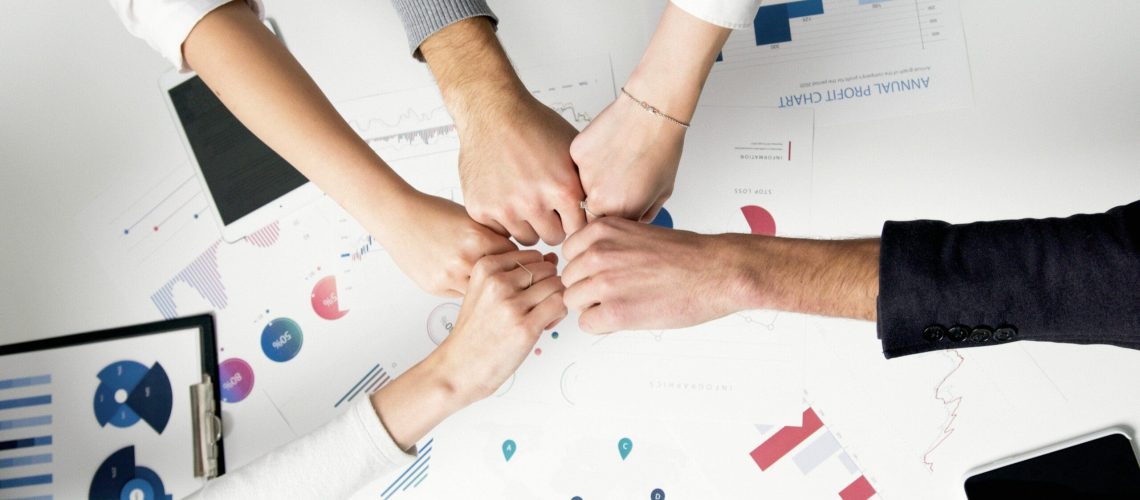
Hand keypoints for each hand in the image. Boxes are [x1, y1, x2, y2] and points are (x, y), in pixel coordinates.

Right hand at [378, 192, 516, 295]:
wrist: (398, 217)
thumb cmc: (432, 212)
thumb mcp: (471, 217)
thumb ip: (493, 235)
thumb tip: (514, 252)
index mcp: (478, 237)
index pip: (515, 257)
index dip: (517, 258)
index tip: (519, 260)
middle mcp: (464, 259)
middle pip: (501, 277)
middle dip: (505, 276)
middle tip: (506, 274)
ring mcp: (449, 276)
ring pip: (482, 291)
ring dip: (485, 286)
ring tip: (485, 278)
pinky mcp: (436, 287)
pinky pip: (462, 295)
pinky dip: (466, 288)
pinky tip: (463, 277)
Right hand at [420, 17, 586, 245]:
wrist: (492, 111)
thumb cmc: (533, 125)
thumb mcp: (573, 151)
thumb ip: (586, 184)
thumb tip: (603, 207)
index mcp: (563, 188)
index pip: (579, 229)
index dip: (574, 220)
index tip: (568, 212)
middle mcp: (534, 202)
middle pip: (553, 238)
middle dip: (552, 224)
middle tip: (545, 204)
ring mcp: (505, 208)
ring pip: (526, 238)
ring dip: (528, 224)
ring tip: (525, 198)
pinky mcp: (481, 209)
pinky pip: (499, 231)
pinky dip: (503, 219)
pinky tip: (505, 196)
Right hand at [434, 249, 566, 399]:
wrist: (460, 366)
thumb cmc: (475, 332)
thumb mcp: (485, 291)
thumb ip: (517, 273)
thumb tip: (552, 259)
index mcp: (485, 267)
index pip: (533, 255)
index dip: (538, 273)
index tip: (529, 291)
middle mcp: (497, 282)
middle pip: (547, 269)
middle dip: (549, 286)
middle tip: (538, 306)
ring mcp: (511, 304)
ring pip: (556, 286)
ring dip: (556, 300)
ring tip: (541, 316)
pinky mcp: (525, 326)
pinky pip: (560, 305)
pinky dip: (559, 314)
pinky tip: (544, 324)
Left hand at [561, 217, 749, 332]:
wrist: (715, 272)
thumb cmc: (686, 255)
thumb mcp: (636, 233)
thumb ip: (607, 245)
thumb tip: (587, 263)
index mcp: (602, 230)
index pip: (569, 254)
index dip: (585, 268)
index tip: (601, 274)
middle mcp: (598, 253)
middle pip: (569, 279)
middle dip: (587, 289)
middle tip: (615, 293)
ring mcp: (604, 283)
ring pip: (573, 302)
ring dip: (593, 307)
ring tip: (623, 303)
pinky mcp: (615, 311)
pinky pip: (586, 324)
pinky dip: (602, 324)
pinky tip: (625, 316)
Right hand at [570, 2, 731, 222]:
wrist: (651, 112)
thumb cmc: (662, 148)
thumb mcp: (662, 192)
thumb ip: (643, 214)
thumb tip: (633, 222)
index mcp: (620, 212)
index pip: (605, 229)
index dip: (612, 220)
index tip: (618, 209)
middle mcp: (598, 198)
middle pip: (589, 212)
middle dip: (601, 203)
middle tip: (617, 183)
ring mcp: (583, 175)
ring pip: (581, 188)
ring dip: (593, 181)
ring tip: (615, 162)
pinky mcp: (576, 154)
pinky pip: (578, 165)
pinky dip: (589, 161)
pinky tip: (607, 149)